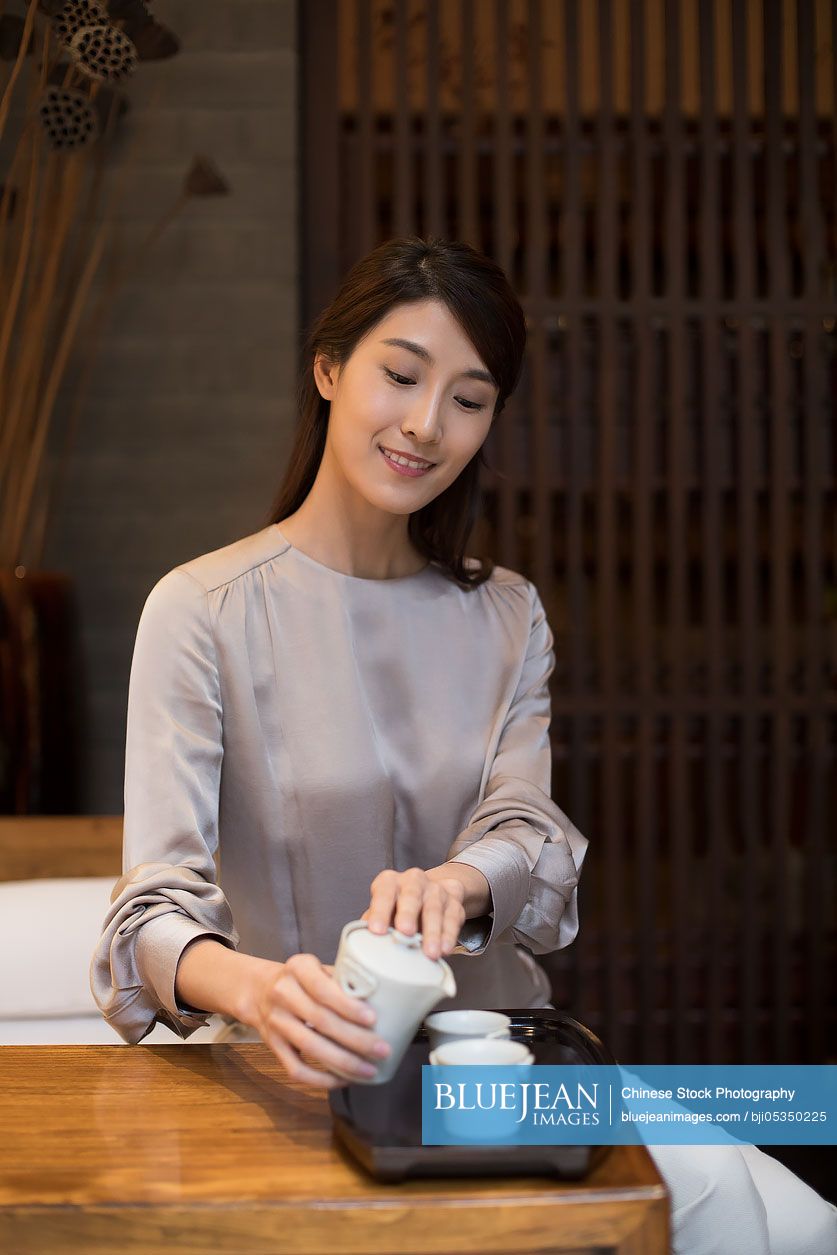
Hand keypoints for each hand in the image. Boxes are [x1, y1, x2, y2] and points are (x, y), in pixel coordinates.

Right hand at [241, 954, 390, 1088]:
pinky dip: (321, 1079)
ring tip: (369, 1071)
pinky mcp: (271, 1045)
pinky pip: (296, 1069)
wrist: (258, 990)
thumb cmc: (302, 979)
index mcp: (297, 967)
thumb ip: (341, 980)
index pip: (323, 988)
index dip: (347, 1006)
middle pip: (321, 1020)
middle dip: (355, 1039)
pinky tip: (343, 1080)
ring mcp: (275, 1021)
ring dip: (343, 1062)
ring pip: (310, 1047)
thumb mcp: (317, 967)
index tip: (373, 1019)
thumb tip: (383, 1000)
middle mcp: (282, 993)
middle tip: (382, 1050)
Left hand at [360, 867, 465, 959]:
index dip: (379, 911)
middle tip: (405, 932)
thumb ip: (374, 924)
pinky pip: (453, 918)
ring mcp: (436, 890)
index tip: (376, 930)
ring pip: (434, 908)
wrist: (431, 894)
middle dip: (408, 914)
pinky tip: (445, 949)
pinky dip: (449, 935)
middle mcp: (413, 881)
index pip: (383, 893)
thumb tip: (361, 944)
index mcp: (390, 882)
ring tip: (429, 952)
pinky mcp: (454, 902)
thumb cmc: (399, 907)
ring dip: (432, 932)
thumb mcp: (383, 911)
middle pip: (411, 895)